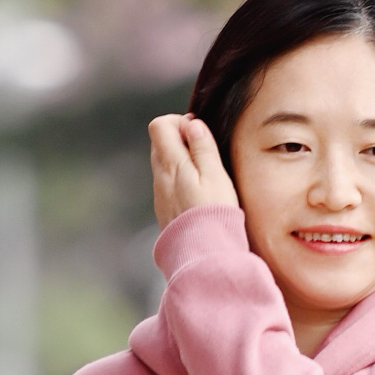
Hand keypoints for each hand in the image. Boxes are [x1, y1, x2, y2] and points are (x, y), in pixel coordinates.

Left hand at [149, 111, 238, 226]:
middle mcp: (160, 177)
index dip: (178, 122)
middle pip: (159, 143)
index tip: (198, 133)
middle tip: (204, 150)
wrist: (203, 253)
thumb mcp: (215, 175)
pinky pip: (167, 183)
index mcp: (171, 164)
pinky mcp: (164, 208)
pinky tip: (198, 192)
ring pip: (163, 163)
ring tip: (204, 173)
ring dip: (180, 160)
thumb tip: (193, 125)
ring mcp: (160, 194)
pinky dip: (179, 178)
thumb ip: (203, 148)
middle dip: (180, 139)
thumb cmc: (214, 213)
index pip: (159, 126)